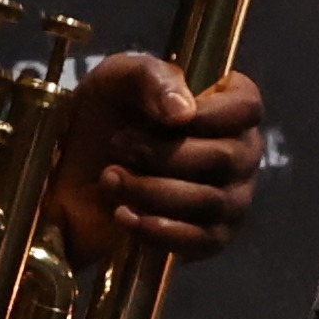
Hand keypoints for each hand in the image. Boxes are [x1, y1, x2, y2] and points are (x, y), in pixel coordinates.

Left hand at [49, 56, 266, 260]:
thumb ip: (151, 77)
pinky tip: (123, 214)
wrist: (69, 175)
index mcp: (226, 107)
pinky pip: (200, 240)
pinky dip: (157, 229)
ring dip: (149, 189)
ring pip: (209, 200)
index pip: (248, 107)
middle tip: (118, 145)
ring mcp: (230, 199)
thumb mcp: (116, 80)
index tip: (167, 118)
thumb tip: (184, 112)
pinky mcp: (211, 239)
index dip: (211, 113)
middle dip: (163, 154)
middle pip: (226, 157)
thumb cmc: (102, 118)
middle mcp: (239, 153)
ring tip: (111, 178)